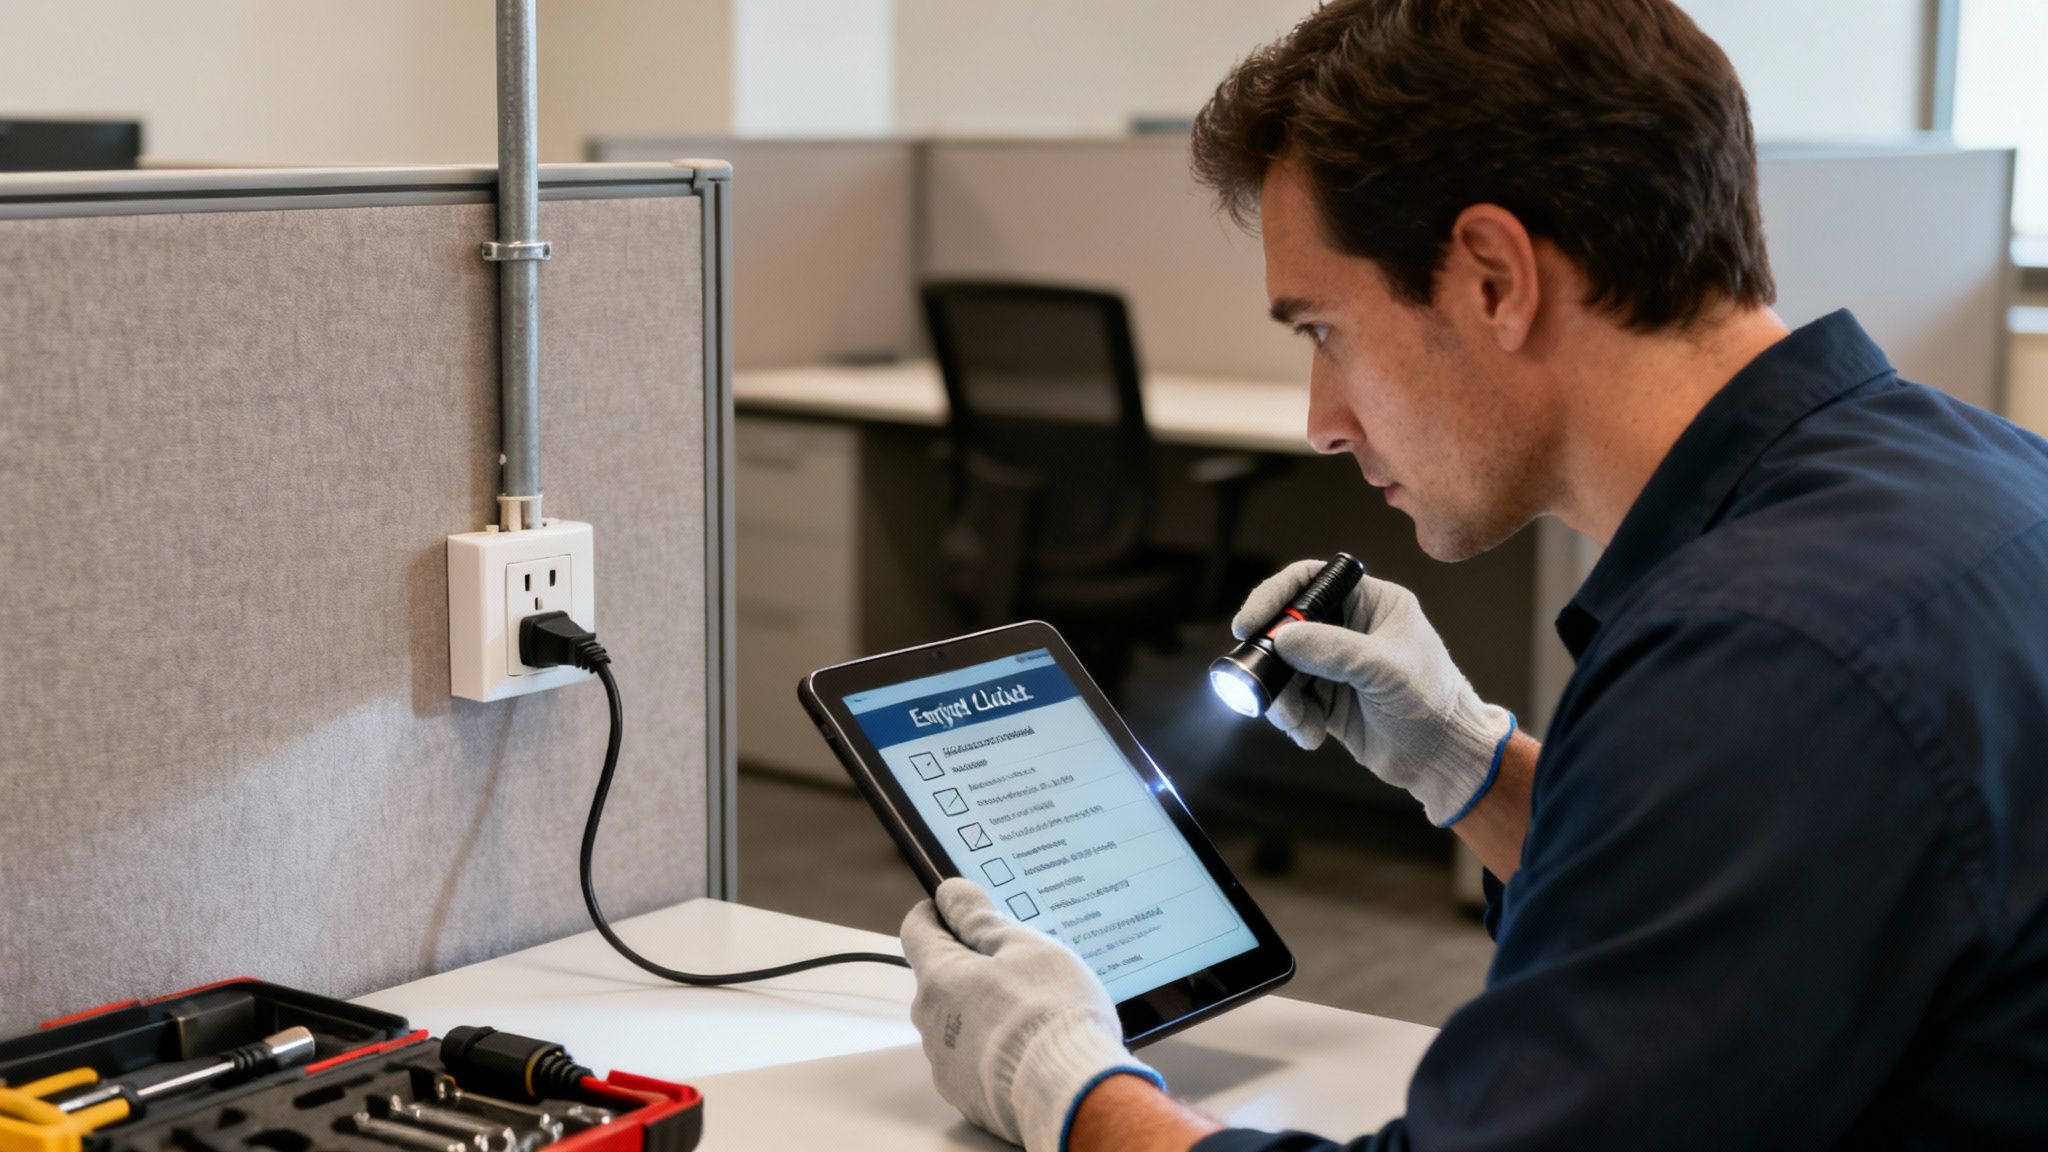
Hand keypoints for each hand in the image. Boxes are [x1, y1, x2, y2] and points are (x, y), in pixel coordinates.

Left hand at [900, 879, 1163, 1149]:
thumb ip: (982, 919)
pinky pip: (973, 1059)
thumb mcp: (1025, 947)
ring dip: (983, 1010)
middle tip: (1017, 964)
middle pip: (940, 977)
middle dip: (971, 966)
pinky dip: (994, 1048)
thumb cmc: (1051, 1014)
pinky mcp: (965, 1095)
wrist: (1069, 1092)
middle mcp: (930, 1020)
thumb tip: (952, 893)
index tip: (956, 909)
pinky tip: (1029, 1047)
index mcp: (939, 975)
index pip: (917, 929)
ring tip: (1033, 1012)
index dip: (937, 913)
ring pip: (957, 1020)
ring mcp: (945, 1061)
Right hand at [1232, 560, 1516, 825]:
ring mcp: (1335, 663)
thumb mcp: (1386, 670)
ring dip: (1281, 697)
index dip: (1276, 595)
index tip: (1250, 624)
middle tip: (1257, 682)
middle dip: (1271, 659)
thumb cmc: (1433, 703)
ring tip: (1298, 722)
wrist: (1443, 757)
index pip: (1312, 580)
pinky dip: (1292, 718)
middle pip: (1287, 627)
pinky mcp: (1327, 697)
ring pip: (1283, 668)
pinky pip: (1291, 699)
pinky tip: (1311, 735)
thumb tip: (1283, 637)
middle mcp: (1349, 627)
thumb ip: (1335, 650)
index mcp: (1372, 602)